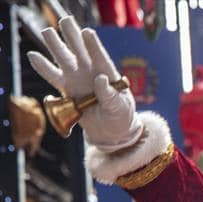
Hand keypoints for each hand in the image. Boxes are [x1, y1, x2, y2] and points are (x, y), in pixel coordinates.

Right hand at [27, 16, 141, 151]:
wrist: (111, 130)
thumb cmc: (120, 116)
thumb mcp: (120, 108)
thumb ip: (110, 95)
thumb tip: (100, 79)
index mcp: (108, 72)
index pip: (100, 57)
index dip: (93, 45)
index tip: (87, 33)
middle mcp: (90, 70)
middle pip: (80, 50)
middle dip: (72, 36)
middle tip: (66, 21)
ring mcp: (77, 77)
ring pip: (63, 58)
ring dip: (55, 45)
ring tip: (47, 32)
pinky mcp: (66, 88)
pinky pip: (52, 76)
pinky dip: (42, 67)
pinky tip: (33, 55)